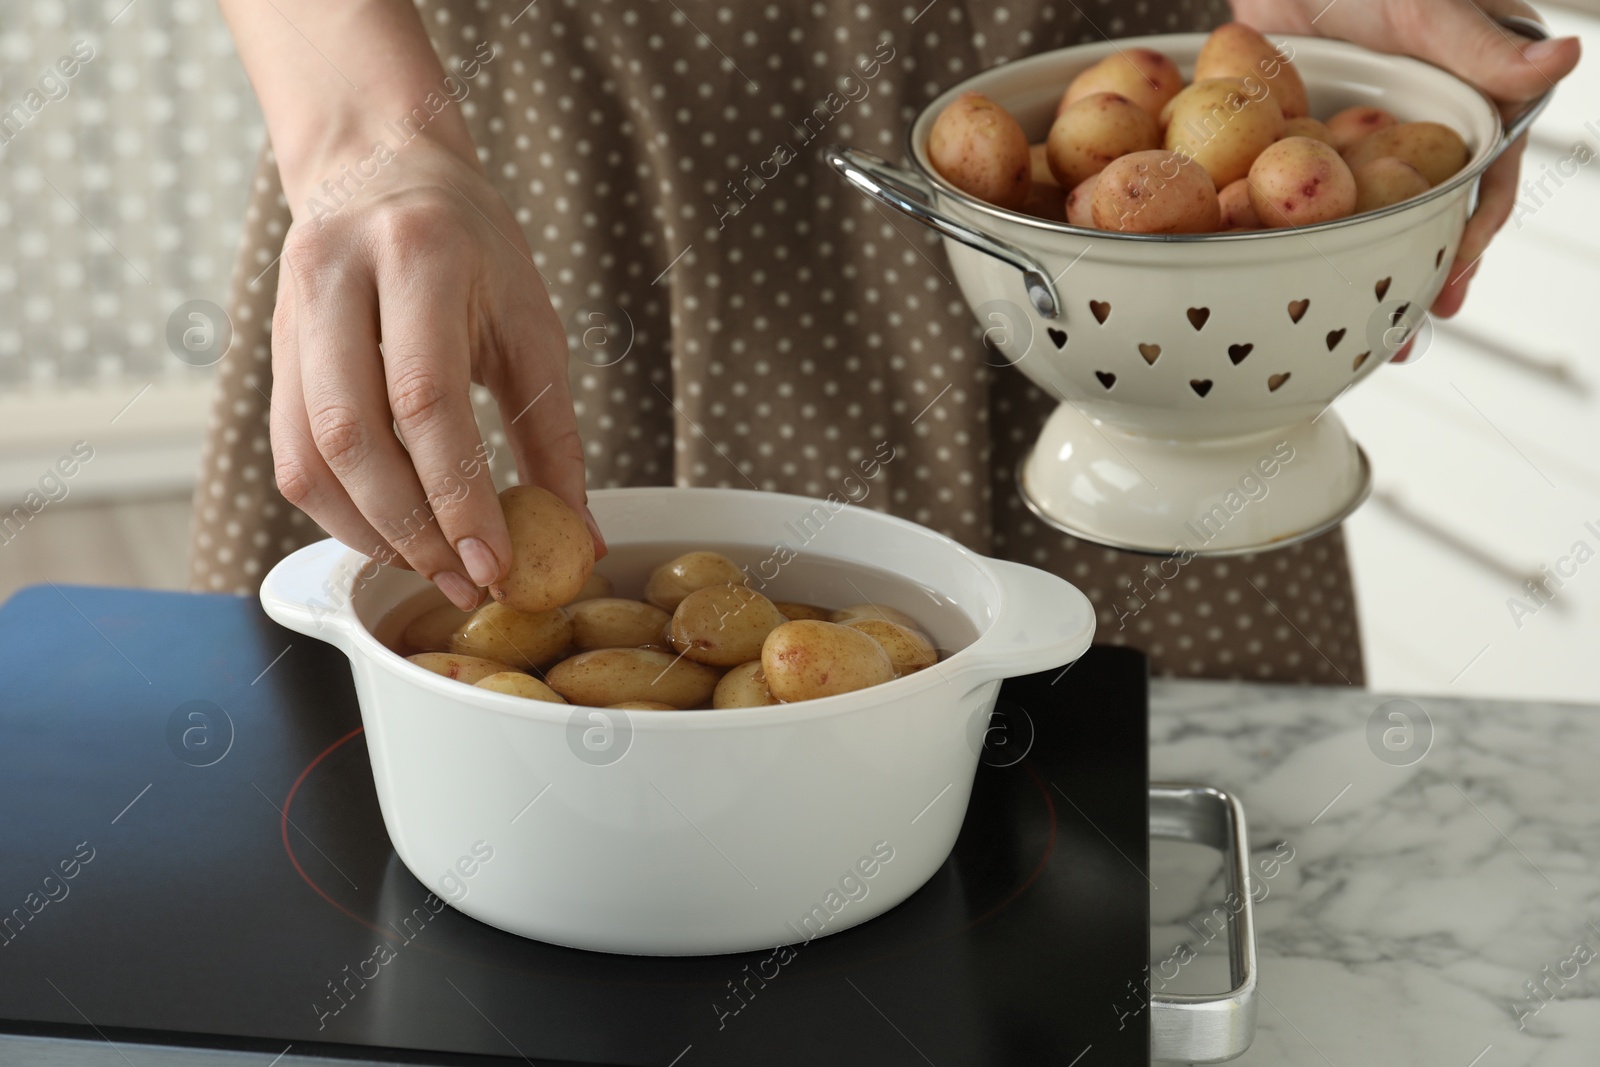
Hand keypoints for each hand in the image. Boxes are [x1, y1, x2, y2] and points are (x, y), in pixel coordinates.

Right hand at [269, 131, 603, 611]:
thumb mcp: (532, 323)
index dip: (458, 494)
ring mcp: (289, 314)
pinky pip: (290, 453)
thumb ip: (553, 433)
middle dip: (410, 528)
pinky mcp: (269, 353)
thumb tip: (582, 540)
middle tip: (462, 581)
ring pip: (307, 454)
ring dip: (369, 531)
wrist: (380, 172)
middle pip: (352, 434)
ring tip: (432, 567)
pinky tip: (390, 535)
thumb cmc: (475, 252)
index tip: (495, 563)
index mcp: (419, 255)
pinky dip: (339, 511)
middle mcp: (336, 279)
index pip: (426, 398)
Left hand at [1230, 0, 1580, 315]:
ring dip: (1369, 273)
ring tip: (1359, 334)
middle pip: (1432, 216)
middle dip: (1422, 275)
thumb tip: (1564, 61)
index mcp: (1476, 100)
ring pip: (1378, 218)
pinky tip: (1296, 284)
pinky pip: (1318, 199)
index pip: (1486, 183)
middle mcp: (1427, 128)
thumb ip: (1484, 44)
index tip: (1452, 284)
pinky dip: (1313, 240)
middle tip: (1404, 339)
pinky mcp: (1317, 140)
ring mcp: (1370, 139)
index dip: (1472, 238)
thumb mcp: (1429, 7)